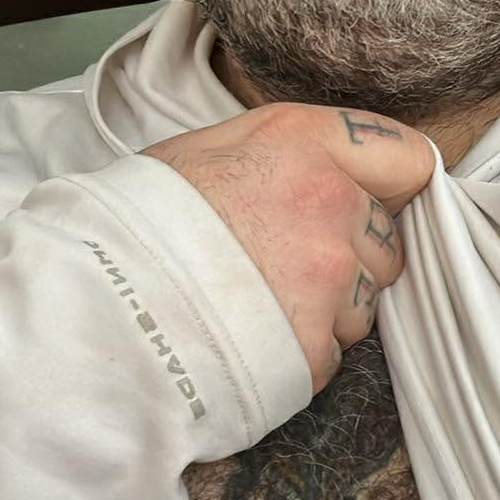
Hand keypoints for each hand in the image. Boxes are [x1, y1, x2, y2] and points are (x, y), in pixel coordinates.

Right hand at [142, 103, 434, 392]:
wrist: (91, 303)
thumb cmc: (135, 223)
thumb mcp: (206, 150)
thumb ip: (287, 154)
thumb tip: (336, 171)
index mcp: (303, 143)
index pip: (408, 159)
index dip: (395, 186)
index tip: (376, 203)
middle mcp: (328, 206)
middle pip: (388, 243)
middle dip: (351, 257)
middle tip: (283, 264)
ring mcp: (325, 280)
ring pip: (363, 305)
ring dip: (326, 311)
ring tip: (257, 305)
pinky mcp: (313, 346)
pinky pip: (330, 355)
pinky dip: (299, 356)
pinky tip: (249, 339)